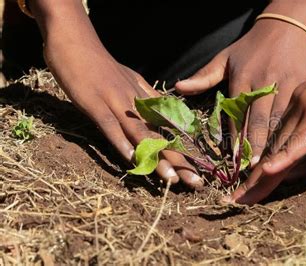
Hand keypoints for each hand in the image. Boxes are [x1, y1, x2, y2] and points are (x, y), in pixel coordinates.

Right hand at [32, 0, 202, 186]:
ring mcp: (116, 104)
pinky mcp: (96, 104)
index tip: (199, 171)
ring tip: (173, 180)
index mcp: (145, 101)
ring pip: (141, 135)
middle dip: (180, 162)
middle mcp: (136, 105)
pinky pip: (110, 127)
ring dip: (157, 159)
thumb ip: (148, 97)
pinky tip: (132, 161)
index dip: (184, 151)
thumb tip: (166, 109)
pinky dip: (121, 144)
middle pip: (161, 137)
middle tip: (197, 184)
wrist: (76, 42)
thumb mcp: (132, 80)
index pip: (169, 130)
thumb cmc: (103, 65)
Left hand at [176, 1, 305, 165]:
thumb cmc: (252, 46)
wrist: (288, 26)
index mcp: (243, 79)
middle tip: (253, 172)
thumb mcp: (225, 57)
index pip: (238, 115)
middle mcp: (265, 84)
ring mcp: (287, 87)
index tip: (234, 161)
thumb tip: (179, 88)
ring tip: (270, 167)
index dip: (237, 140)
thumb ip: (204, 76)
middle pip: (260, 122)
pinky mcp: (303, 88)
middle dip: (256, 149)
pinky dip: (292, 133)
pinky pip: (296, 115)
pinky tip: (289, 149)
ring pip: (279, 122)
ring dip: (274, 146)